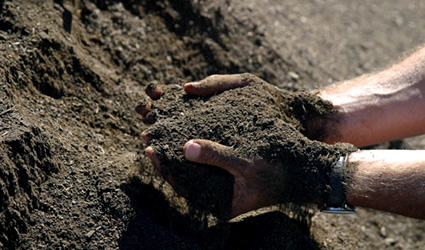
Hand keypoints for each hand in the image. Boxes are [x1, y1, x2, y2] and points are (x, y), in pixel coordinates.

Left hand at [136, 74, 348, 217]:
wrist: (306, 166)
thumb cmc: (279, 169)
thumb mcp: (248, 162)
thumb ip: (217, 155)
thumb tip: (186, 147)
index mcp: (217, 199)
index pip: (181, 185)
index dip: (163, 166)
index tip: (148, 147)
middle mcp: (217, 189)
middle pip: (182, 172)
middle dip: (165, 151)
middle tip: (147, 131)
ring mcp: (221, 176)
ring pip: (191, 159)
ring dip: (177, 140)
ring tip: (161, 123)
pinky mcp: (228, 163)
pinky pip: (204, 150)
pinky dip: (194, 135)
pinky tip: (186, 120)